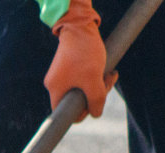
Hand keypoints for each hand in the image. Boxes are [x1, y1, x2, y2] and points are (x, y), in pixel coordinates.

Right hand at [43, 0, 117, 120]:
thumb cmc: (85, 53)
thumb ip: (96, 101)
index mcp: (55, 90)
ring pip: (81, 89)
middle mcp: (54, 83)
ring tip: (110, 74)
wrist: (80, 25)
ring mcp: (61, 74)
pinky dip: (94, 76)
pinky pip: (81, 78)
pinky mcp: (68, 66)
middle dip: (95, 95)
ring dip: (98, 85)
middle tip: (108, 83)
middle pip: (76, 100)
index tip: (95, 101)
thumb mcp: (94, 80)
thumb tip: (96, 114)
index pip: (65, 113)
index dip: (82, 112)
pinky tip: (106, 70)